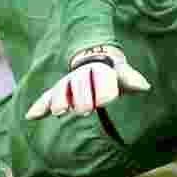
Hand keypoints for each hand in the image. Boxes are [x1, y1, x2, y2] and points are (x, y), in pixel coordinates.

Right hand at [26, 45, 150, 119]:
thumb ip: (132, 79)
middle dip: (81, 97)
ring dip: (60, 100)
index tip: (104, 102)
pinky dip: (40, 106)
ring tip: (59, 112)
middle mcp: (81, 76)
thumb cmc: (113, 73)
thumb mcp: (123, 74)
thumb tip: (145, 86)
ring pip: (61, 90)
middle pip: (79, 85)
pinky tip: (31, 116)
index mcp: (99, 71)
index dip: (103, 92)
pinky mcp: (58, 93)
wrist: (95, 59)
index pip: (100, 81)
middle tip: (84, 111)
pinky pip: (47, 98)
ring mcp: (68, 83)